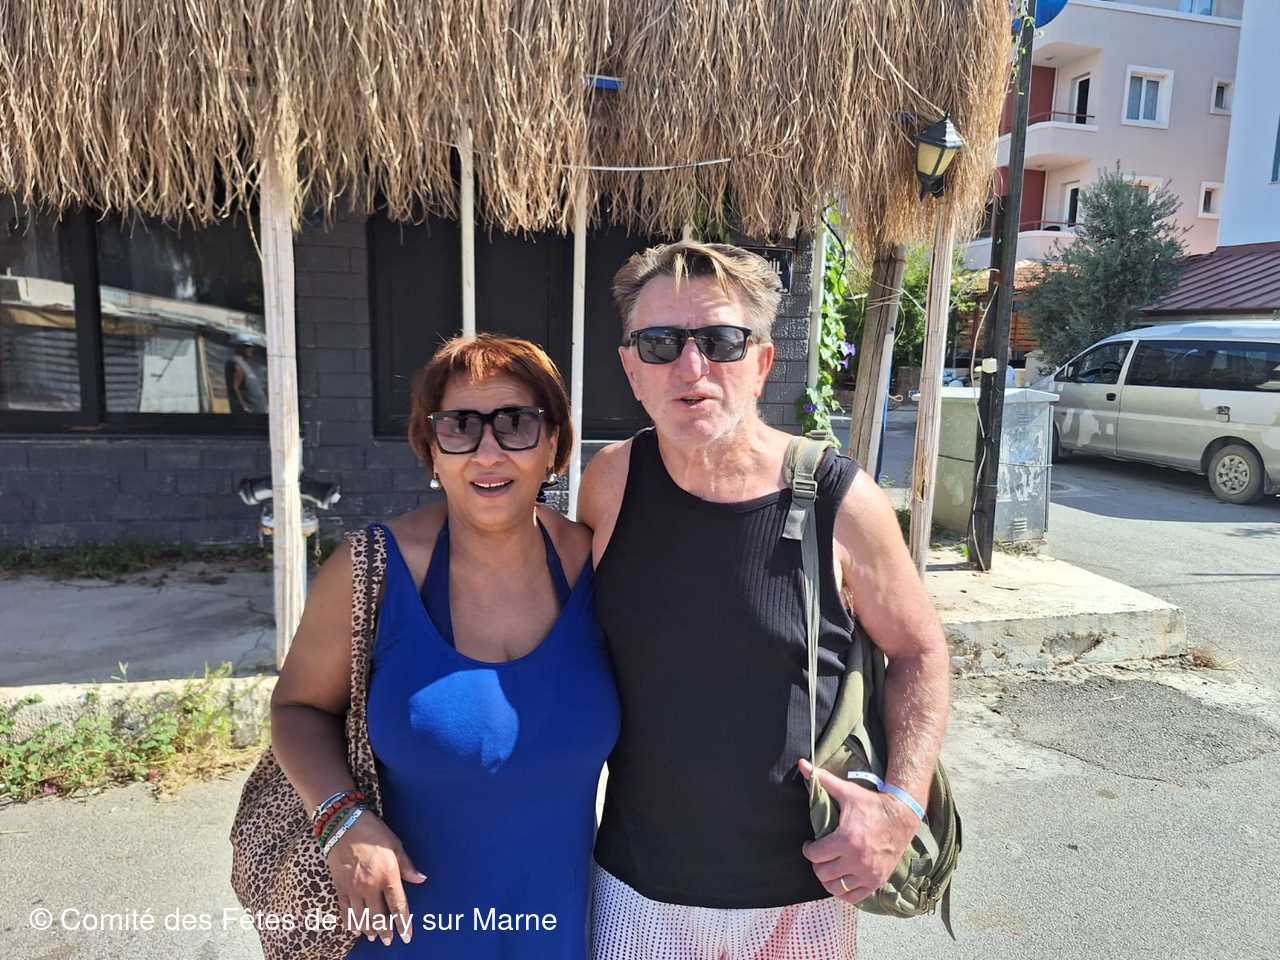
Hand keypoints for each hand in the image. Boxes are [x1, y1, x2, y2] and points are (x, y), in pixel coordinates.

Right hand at [325, 810, 426, 945]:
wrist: (344, 823)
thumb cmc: (373, 832)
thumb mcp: (396, 845)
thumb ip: (407, 865)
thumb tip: (421, 879)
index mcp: (388, 875)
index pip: (398, 906)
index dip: (403, 923)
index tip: (407, 936)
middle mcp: (370, 886)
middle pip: (378, 917)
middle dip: (384, 931)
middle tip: (387, 941)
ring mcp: (353, 888)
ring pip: (361, 917)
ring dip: (367, 929)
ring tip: (372, 936)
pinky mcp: (339, 886)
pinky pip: (344, 910)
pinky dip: (349, 921)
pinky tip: (353, 928)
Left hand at [797, 759, 919, 904]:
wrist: (902, 817)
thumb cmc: (872, 804)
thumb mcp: (847, 791)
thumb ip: (822, 779)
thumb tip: (801, 764)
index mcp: (846, 839)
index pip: (814, 855)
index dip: (808, 849)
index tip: (810, 844)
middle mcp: (856, 860)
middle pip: (822, 873)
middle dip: (817, 864)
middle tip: (819, 855)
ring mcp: (867, 873)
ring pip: (835, 887)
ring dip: (828, 879)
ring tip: (829, 867)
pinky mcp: (876, 881)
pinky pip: (853, 897)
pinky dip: (844, 891)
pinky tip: (842, 879)